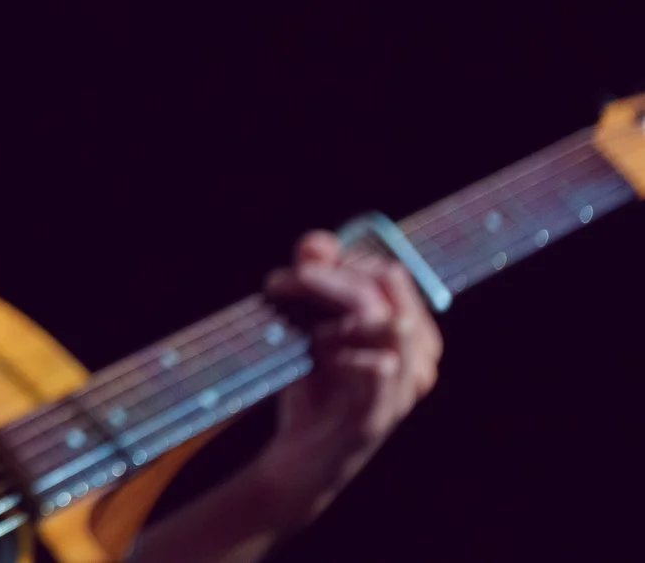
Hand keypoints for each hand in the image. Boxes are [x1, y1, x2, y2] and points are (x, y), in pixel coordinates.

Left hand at [250, 230, 441, 526]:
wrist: (299, 459)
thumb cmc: (314, 385)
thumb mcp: (312, 324)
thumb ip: (316, 276)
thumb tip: (319, 243)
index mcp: (413, 335)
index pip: (393, 274)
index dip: (347, 260)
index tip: (302, 263)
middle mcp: (419, 363)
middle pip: (389, 291)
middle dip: (331, 276)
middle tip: (282, 282)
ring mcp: (401, 392)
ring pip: (391, 323)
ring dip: (333, 306)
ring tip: (295, 315)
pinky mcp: (375, 418)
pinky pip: (377, 369)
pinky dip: (342, 350)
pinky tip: (315, 351)